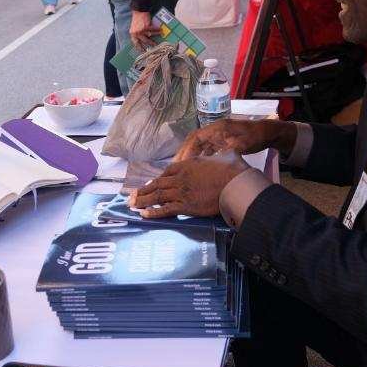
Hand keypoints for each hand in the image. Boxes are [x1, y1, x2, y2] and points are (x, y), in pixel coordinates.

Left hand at [128, 154, 247, 217]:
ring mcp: (181, 192)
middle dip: (143, 191)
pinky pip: (165, 209)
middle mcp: (180, 178)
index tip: (149, 184)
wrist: (236, 184)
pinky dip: (153, 212)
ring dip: (143, 201)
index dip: (156, 179)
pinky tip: (143, 214)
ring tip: (132, 204)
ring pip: (157, 197)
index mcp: (187, 165)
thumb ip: (218, 156)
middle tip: (131, 197)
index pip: (167, 171)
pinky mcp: (185, 206)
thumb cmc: (232, 170)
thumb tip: (227, 153)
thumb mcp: (223, 156)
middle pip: (157, 184)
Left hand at [129, 10, 159, 49]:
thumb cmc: (137, 20)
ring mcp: (141, 30)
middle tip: (155, 48)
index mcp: (133, 34)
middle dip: (150, 45)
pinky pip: (153, 30)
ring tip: (159, 40)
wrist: (138, 11)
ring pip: (150, 36)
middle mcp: (136, 33)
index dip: (140, 48)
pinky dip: (157, 30)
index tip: (144, 52)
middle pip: (144, 41)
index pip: (136, 43)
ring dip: (155, 37)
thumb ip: (138, 34)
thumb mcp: (135, 28)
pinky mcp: (146, 26)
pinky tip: (160, 30)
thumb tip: (145, 40)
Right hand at [174, 119, 296, 161]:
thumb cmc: (254, 136)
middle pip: (193, 141)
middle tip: (175, 168)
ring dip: (190, 157)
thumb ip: (230, 151)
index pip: (196, 138)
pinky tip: (196, 168)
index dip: (187, 150)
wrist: (266, 133)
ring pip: (198, 146)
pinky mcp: (220, 142)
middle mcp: (213, 131)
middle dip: (184, 154)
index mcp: (216, 128)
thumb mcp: (243, 144)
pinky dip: (199, 158)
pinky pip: (205, 149)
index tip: (181, 162)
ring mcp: (216, 136)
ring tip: (181, 170)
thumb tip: (218, 161)